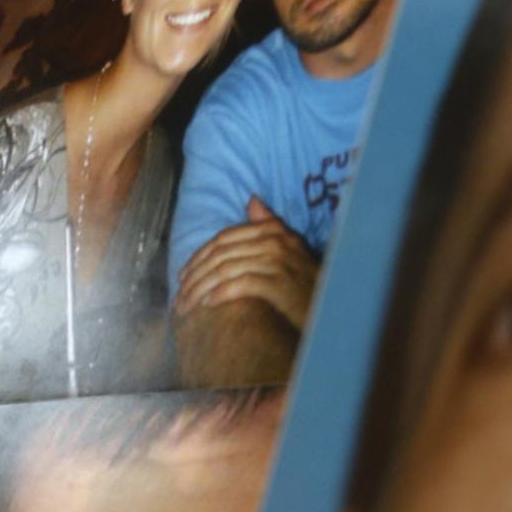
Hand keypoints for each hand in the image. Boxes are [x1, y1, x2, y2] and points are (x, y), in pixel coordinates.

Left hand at [174, 197, 319, 330]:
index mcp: (273, 232)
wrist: (333, 311)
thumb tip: (252, 200)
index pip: (224, 238)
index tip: (182, 276)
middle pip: (220, 254)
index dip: (199, 256)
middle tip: (179, 298)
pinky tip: (208, 305)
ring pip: (226, 270)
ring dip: (201, 289)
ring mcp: (277, 262)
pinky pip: (240, 285)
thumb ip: (269, 225)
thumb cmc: (306, 283)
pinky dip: (221, 294)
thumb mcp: (291, 250)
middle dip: (195, 276)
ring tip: (187, 306)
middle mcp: (274, 242)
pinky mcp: (279, 284)